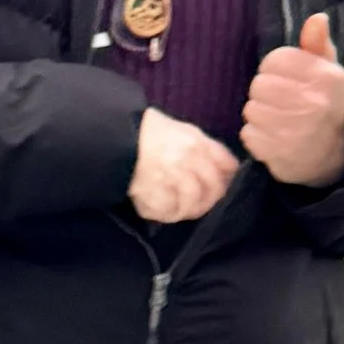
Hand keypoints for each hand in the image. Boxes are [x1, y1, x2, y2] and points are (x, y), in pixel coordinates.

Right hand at [129, 106, 239, 224]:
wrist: (116, 135)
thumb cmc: (148, 130)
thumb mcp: (181, 129)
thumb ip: (203, 146)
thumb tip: (223, 167)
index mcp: (198, 142)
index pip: (227, 164)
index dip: (228, 177)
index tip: (224, 183)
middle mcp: (189, 160)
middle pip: (214, 188)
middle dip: (211, 198)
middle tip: (203, 203)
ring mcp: (172, 178)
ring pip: (194, 203)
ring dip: (189, 209)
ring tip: (181, 209)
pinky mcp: (154, 193)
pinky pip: (170, 211)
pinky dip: (169, 214)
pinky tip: (164, 210)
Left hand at [241, 11, 343, 187]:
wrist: (337, 153)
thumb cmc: (326, 103)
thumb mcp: (328, 71)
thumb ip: (318, 44)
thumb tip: (316, 18)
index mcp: (327, 78)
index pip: (275, 60)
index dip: (275, 68)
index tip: (286, 79)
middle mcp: (313, 103)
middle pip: (259, 85)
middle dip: (265, 92)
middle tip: (281, 101)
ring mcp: (295, 131)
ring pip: (251, 109)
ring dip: (259, 114)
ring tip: (278, 119)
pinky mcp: (279, 154)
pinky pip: (248, 134)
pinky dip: (256, 136)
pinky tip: (274, 137)